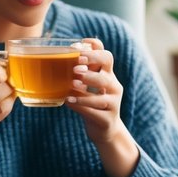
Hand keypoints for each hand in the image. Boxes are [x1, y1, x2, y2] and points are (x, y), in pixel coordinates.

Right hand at [0, 49, 15, 157]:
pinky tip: (4, 98)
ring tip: (6, 86)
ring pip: (5, 100)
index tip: (0, 67)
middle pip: (1, 88)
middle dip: (8, 81)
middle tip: (6, 77)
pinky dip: (8, 102)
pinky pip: (4, 111)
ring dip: (10, 91)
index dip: (1, 69)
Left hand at [67, 38, 139, 176]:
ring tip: (72, 84)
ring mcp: (113, 104)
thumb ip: (80, 71)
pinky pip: (94, 111)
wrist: (103, 129)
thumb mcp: (88, 85)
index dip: (94, 51)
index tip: (80, 47)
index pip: (107, 57)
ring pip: (102, 95)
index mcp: (109, 75)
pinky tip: (69, 101)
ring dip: (86, 88)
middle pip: (107, 73)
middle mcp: (114, 87)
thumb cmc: (92, 102)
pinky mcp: (107, 119)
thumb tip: (63, 54)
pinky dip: (81, 105)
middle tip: (75, 67)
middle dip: (91, 68)